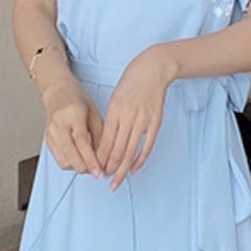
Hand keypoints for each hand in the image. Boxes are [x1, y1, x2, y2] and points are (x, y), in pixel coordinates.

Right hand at [40, 73, 104, 177]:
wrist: (57, 92)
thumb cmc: (77, 100)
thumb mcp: (94, 113)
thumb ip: (100, 134)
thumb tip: (103, 156)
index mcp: (73, 113)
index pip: (81, 141)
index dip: (91, 159)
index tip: (98, 171)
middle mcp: (59, 123)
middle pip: (70, 153)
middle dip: (84, 168)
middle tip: (96, 171)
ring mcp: (50, 132)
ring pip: (62, 160)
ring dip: (77, 167)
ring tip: (88, 166)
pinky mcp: (47, 139)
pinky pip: (57, 158)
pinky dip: (69, 164)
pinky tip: (78, 161)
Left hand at [97, 45, 175, 189]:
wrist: (153, 69)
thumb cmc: (131, 82)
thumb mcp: (115, 98)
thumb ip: (111, 120)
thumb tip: (105, 143)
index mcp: (115, 111)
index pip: (105, 142)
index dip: (100, 158)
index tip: (95, 169)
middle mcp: (128, 117)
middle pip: (117, 150)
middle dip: (109, 168)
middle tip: (104, 180)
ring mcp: (143, 121)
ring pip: (130, 151)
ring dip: (122, 169)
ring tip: (117, 181)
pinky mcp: (155, 122)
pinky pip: (147, 146)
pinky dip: (140, 160)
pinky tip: (134, 169)